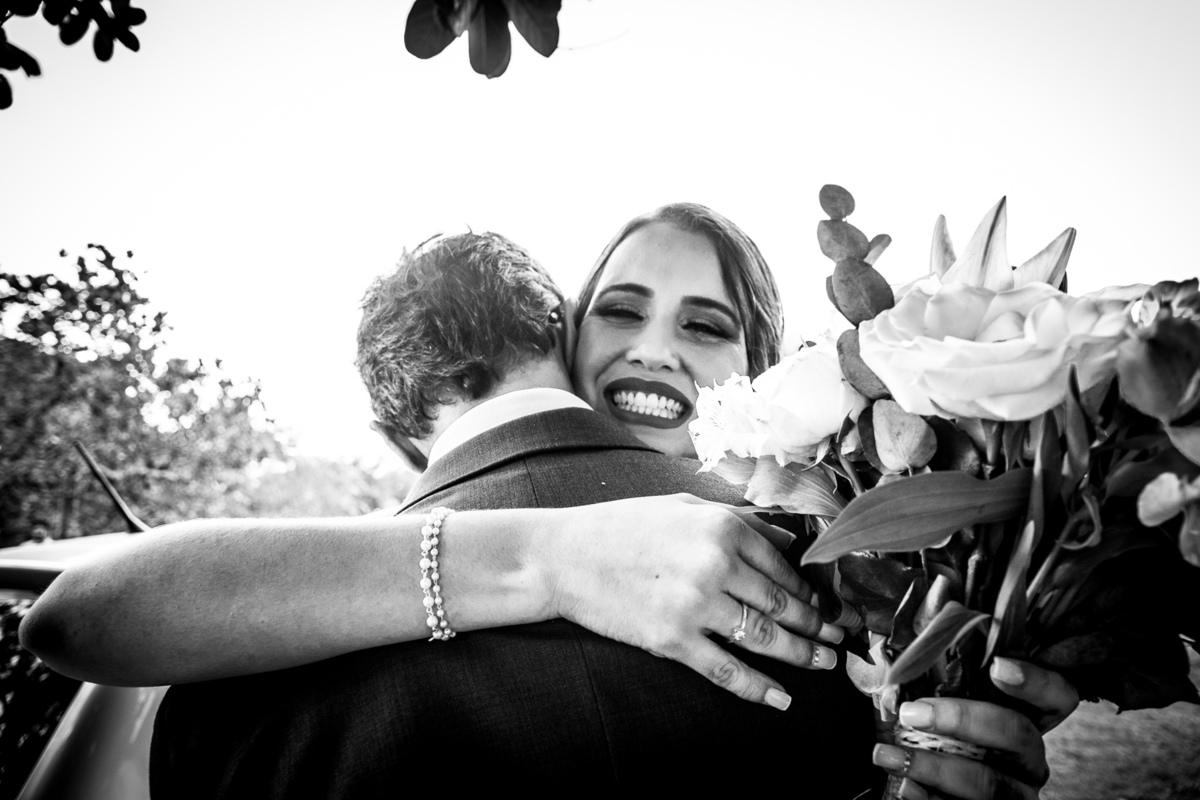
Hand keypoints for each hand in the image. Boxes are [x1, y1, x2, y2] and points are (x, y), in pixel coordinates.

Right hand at [536, 493, 844, 707]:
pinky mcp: (671, 639)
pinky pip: (725, 669)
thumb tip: (791, 541)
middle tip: (842, 640)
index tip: (831, 607)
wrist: (562, 556)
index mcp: (722, 526)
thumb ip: (740, 521)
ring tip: (824, 663)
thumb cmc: (623, 526)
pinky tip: (780, 698)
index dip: (812, 591)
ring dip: (800, 655)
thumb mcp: (685, 507)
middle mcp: (716, 563)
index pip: (783, 566)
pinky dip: (757, 687)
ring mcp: (694, 604)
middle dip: (818, 626)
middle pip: (782, 604)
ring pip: (763, 638)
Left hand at [872, 660, 1079, 798]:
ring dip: (933, 767)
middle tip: (912, 713)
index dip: (1037, 681)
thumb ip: (945, 679)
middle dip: (962, 719)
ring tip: (887, 755)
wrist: (941, 792)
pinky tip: (906, 787)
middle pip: (1019, 735)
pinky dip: (931, 799)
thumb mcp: (951, 707)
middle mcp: (1031, 759)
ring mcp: (1018, 793)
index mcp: (1029, 721)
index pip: (1058, 697)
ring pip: (990, 782)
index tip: (997, 665)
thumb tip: (909, 641)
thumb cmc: (943, 738)